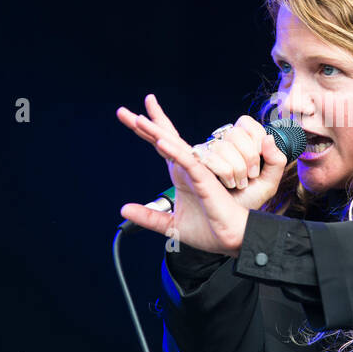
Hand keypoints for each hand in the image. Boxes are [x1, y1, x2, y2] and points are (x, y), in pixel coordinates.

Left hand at [116, 94, 284, 255]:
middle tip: (122, 112)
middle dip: (145, 124)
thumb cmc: (209, 230)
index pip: (162, 146)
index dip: (148, 130)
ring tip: (138, 119)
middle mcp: (187, 167)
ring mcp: (196, 171)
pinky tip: (161, 143)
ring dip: (156, 132)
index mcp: (180, 174)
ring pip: (174, 146)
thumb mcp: (171, 225)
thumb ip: (148, 216)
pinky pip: (189, 162)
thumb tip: (124, 210)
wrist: (230, 239)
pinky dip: (176, 152)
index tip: (132, 115)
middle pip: (164, 139)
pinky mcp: (206, 180)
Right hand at [189, 114, 287, 210]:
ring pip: (222, 146)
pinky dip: (223, 171)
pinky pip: (209, 157)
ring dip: (235, 168)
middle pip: (235, 133)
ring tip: (237, 183)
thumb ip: (276, 161)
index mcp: (241, 143)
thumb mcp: (268, 183)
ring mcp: (208, 153)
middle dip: (248, 155)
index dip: (256, 137)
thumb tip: (269, 138)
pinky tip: (226, 182)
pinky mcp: (195, 163)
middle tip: (250, 175)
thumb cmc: (246, 200)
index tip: (261, 155)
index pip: (247, 124)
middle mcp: (223, 145)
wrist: (231, 220)